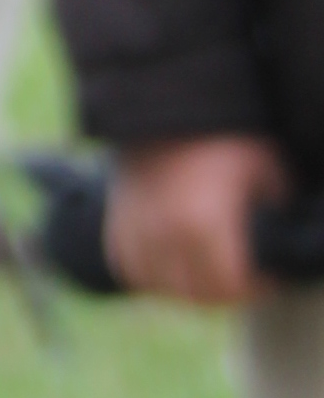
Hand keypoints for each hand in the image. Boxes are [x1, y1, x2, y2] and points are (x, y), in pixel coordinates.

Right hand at [107, 136, 291, 307]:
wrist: (165, 101)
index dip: (257, 289)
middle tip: (245, 278)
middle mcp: (163, 234)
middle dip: (224, 293)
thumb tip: (282, 232)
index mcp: (202, 224)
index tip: (271, 277)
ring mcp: (134, 229)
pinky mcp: (115, 220)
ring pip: (160, 287)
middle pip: (194, 296)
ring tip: (208, 272)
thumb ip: (277, 208)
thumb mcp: (265, 166)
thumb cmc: (221, 132)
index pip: (229, 288)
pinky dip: (151, 273)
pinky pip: (129, 266)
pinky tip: (172, 263)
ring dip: (186, 288)